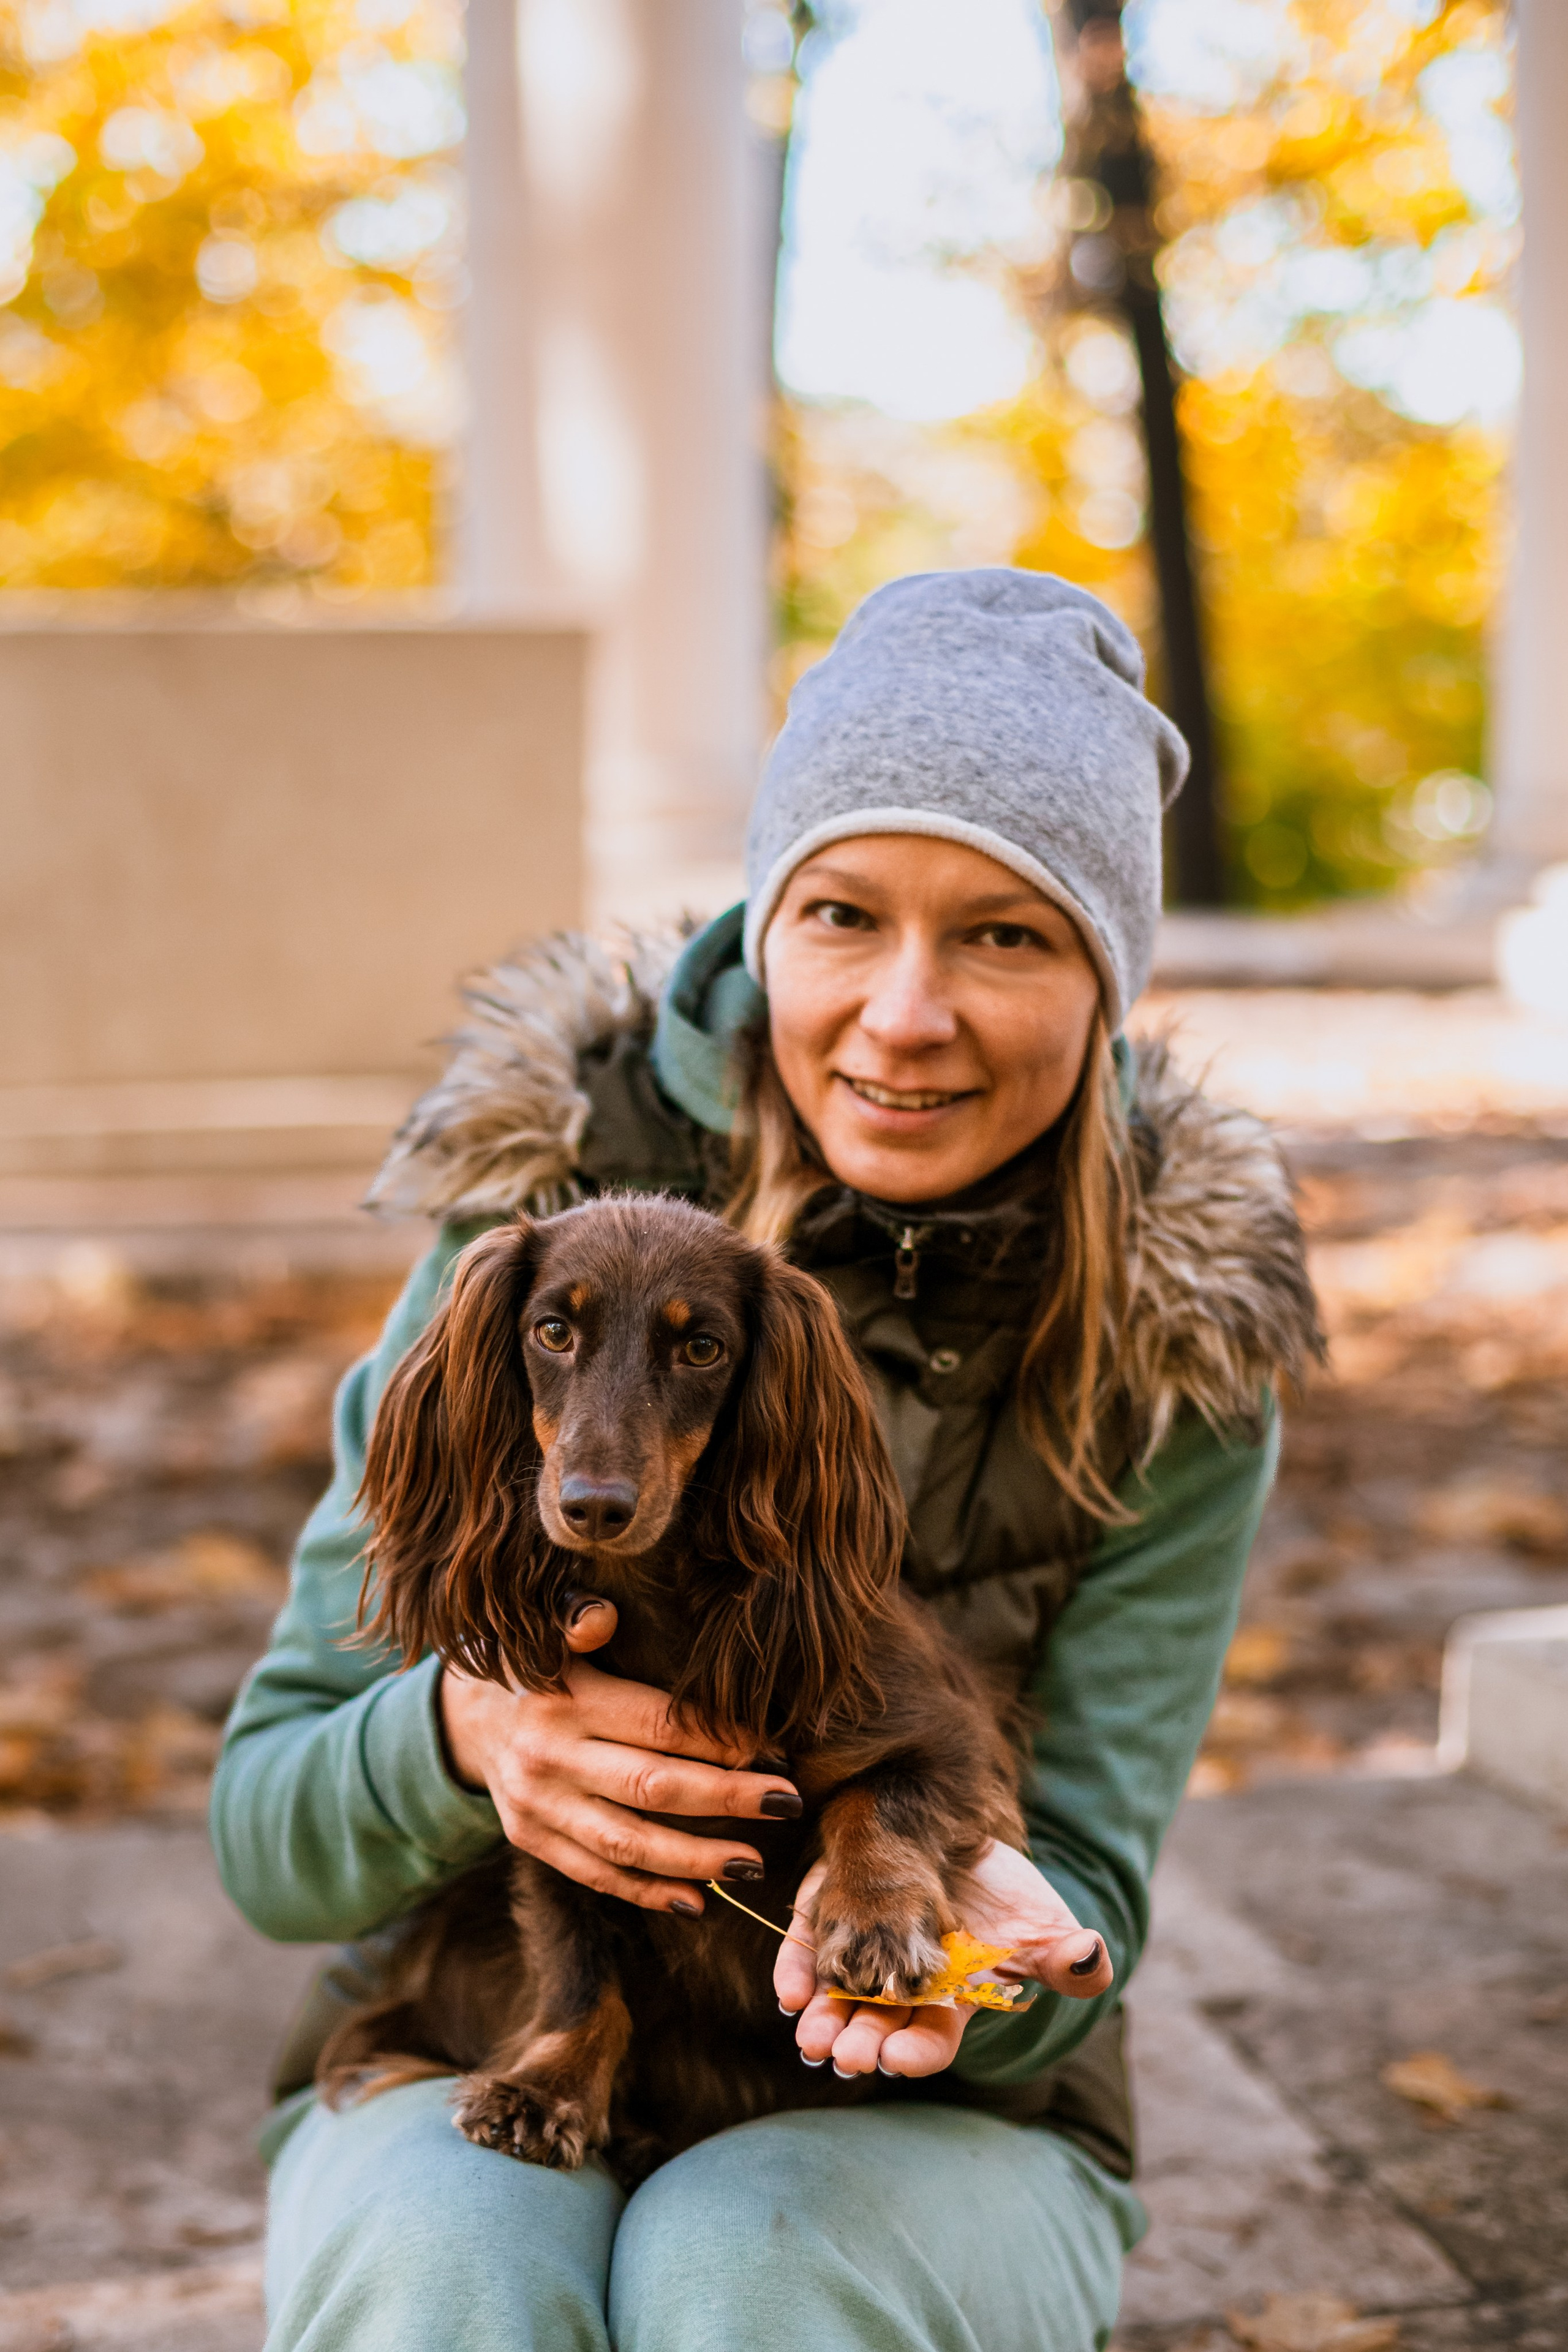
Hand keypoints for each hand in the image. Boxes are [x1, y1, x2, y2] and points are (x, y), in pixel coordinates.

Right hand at [438, 1599, 799, 1915]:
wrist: (464, 1714)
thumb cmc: (535, 1666)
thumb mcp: (547, 1633)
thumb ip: (580, 1621)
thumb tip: (603, 1617)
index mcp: (565, 1700)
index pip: (657, 1726)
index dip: (718, 1740)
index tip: (772, 1748)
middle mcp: (548, 1757)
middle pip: (652, 1788)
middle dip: (727, 1799)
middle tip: (787, 1802)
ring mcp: (537, 1806)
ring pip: (627, 1843)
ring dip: (695, 1859)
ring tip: (752, 1865)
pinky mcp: (530, 1840)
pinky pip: (595, 1874)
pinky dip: (646, 1892)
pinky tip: (695, 1900)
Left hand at [773, 1837, 1112, 2078]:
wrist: (967, 1847)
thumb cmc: (1011, 1901)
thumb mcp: (1046, 1929)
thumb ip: (1069, 1957)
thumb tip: (1091, 1959)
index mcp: (951, 2000)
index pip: (931, 2038)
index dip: (916, 2052)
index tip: (899, 2059)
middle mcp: (901, 1984)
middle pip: (876, 2024)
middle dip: (860, 2042)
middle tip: (843, 2056)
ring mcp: (865, 1949)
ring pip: (837, 1994)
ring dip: (821, 2018)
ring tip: (810, 2036)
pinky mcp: (836, 1909)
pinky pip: (811, 1944)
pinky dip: (798, 1967)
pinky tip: (789, 1989)